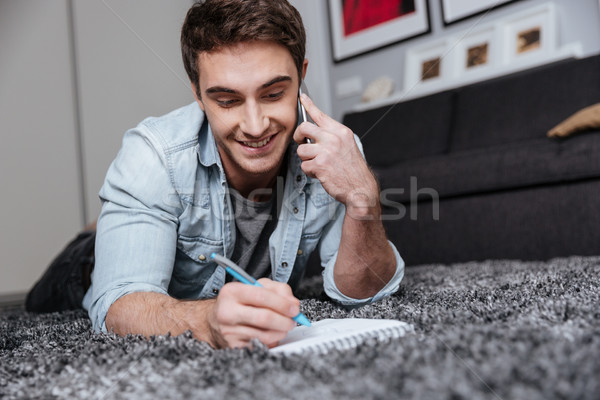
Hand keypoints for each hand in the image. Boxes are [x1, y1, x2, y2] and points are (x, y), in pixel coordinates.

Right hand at [207, 278, 299, 348]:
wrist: (215, 321)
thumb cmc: (239, 302)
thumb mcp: (256, 286)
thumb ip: (278, 290)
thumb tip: (293, 304)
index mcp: (232, 292)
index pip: (262, 296)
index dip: (282, 303)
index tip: (294, 308)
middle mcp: (227, 312)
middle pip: (264, 318)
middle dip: (285, 320)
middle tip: (293, 320)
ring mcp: (229, 331)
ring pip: (265, 335)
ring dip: (281, 332)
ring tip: (284, 327)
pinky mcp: (233, 346)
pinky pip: (260, 346)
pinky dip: (271, 341)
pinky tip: (272, 334)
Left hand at [293, 94, 378, 216]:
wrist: (360, 188)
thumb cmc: (354, 170)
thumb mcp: (348, 146)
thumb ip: (333, 137)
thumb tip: (315, 133)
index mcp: (341, 132)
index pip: (320, 115)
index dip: (309, 105)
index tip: (302, 98)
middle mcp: (333, 139)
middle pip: (304, 128)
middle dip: (298, 136)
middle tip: (302, 143)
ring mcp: (326, 151)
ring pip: (301, 149)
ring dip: (306, 159)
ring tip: (317, 164)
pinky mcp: (320, 164)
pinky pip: (304, 165)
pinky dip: (310, 172)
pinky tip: (320, 173)